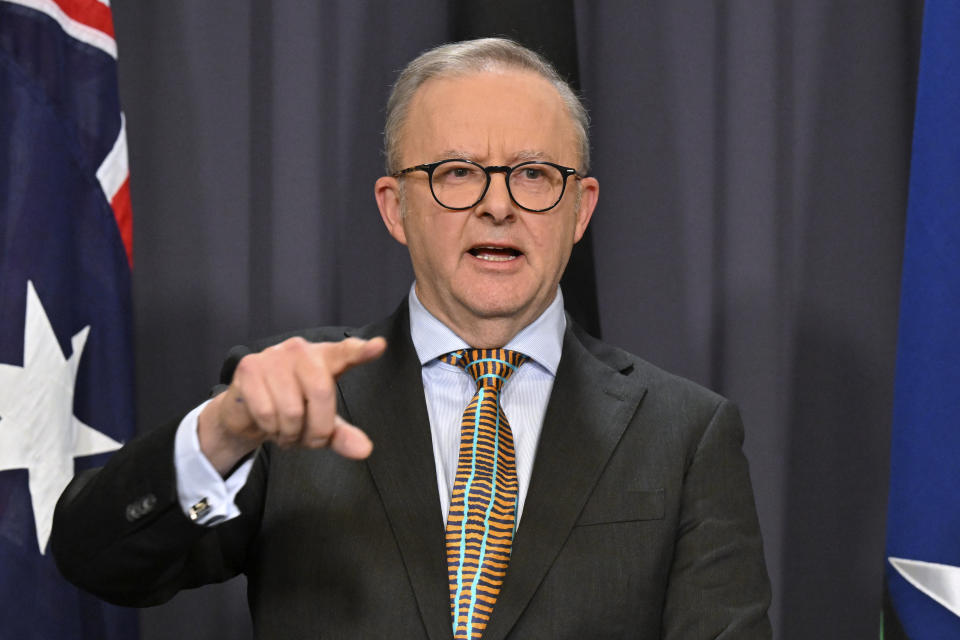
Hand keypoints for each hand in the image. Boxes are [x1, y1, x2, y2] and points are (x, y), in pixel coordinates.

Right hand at [197, 336, 386, 474]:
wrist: (246, 410)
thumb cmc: (291, 409)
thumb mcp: (321, 423)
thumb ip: (342, 435)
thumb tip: (364, 450)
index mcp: (325, 358)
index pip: (346, 352)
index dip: (362, 351)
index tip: (379, 346)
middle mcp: (301, 351)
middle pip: (321, 391)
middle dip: (318, 428)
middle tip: (310, 440)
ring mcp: (273, 356)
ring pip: (293, 409)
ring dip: (291, 434)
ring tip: (287, 432)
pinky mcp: (249, 368)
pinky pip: (267, 412)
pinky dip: (271, 430)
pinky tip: (270, 426)